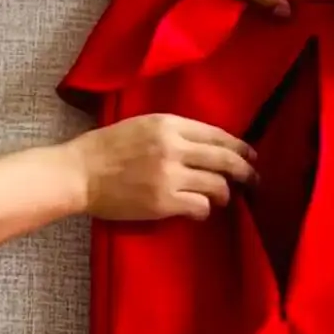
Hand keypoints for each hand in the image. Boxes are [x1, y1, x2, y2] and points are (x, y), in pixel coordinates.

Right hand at [67, 114, 257, 221]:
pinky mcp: (164, 202)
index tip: (251, 156)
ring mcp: (170, 175)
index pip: (218, 135)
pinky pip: (201, 206)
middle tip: (255, 180)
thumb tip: (209, 146)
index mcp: (169, 124)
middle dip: (247, 172)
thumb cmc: (106, 148)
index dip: (240, 148)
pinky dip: (205, 209)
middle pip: (226, 160)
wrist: (78, 173)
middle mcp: (174, 147)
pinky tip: (199, 208)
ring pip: (218, 185)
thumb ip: (175, 132)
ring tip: (222, 197)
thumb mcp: (143, 125)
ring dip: (225, 193)